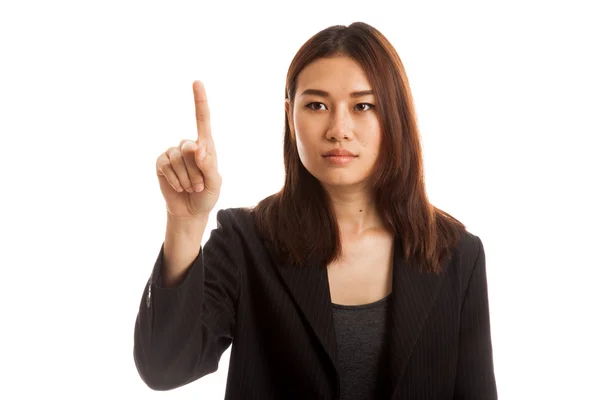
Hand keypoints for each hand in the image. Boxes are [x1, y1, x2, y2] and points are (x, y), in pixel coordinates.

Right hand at [156, 81, 221, 218]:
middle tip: (199, 185)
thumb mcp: (214, 183)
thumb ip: (209, 165)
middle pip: (190, 148)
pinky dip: (174, 180)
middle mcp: (188, 146)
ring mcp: (173, 154)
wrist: (190, 211)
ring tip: (190, 187)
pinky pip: (166, 166)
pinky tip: (178, 187)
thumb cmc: (206, 195)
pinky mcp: (161, 163)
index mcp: (206, 146)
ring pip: (178, 159)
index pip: (202, 120)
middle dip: (196, 172)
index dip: (200, 101)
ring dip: (186, 178)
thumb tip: (198, 147)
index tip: (197, 82)